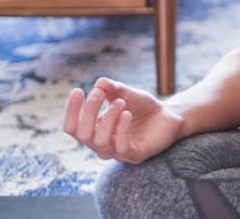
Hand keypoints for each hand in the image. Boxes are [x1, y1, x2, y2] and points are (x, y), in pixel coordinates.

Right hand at [62, 77, 185, 163]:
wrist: (168, 117)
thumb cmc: (142, 106)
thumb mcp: (126, 94)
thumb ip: (112, 89)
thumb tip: (100, 83)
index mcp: (94, 131)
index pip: (72, 127)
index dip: (71, 111)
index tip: (77, 90)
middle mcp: (102, 145)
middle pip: (84, 134)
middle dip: (89, 111)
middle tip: (99, 93)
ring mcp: (118, 152)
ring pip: (101, 141)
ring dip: (108, 118)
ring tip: (120, 102)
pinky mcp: (135, 155)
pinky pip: (122, 147)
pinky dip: (122, 129)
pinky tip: (127, 114)